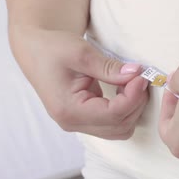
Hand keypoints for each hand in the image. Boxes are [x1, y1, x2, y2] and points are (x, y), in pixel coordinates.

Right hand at [9, 26, 149, 139]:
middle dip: (136, 102)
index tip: (141, 75)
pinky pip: (115, 123)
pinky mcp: (86, 119)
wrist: (36, 50)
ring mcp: (79, 124)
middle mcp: (73, 123)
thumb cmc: (53, 48)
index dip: (134, 96)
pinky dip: (127, 109)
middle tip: (140, 76)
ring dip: (134, 107)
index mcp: (68, 110)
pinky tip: (126, 89)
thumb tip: (136, 74)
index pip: (113, 114)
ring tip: (132, 82)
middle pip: (121, 125)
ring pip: (121, 129)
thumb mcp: (81, 53)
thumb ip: (109, 67)